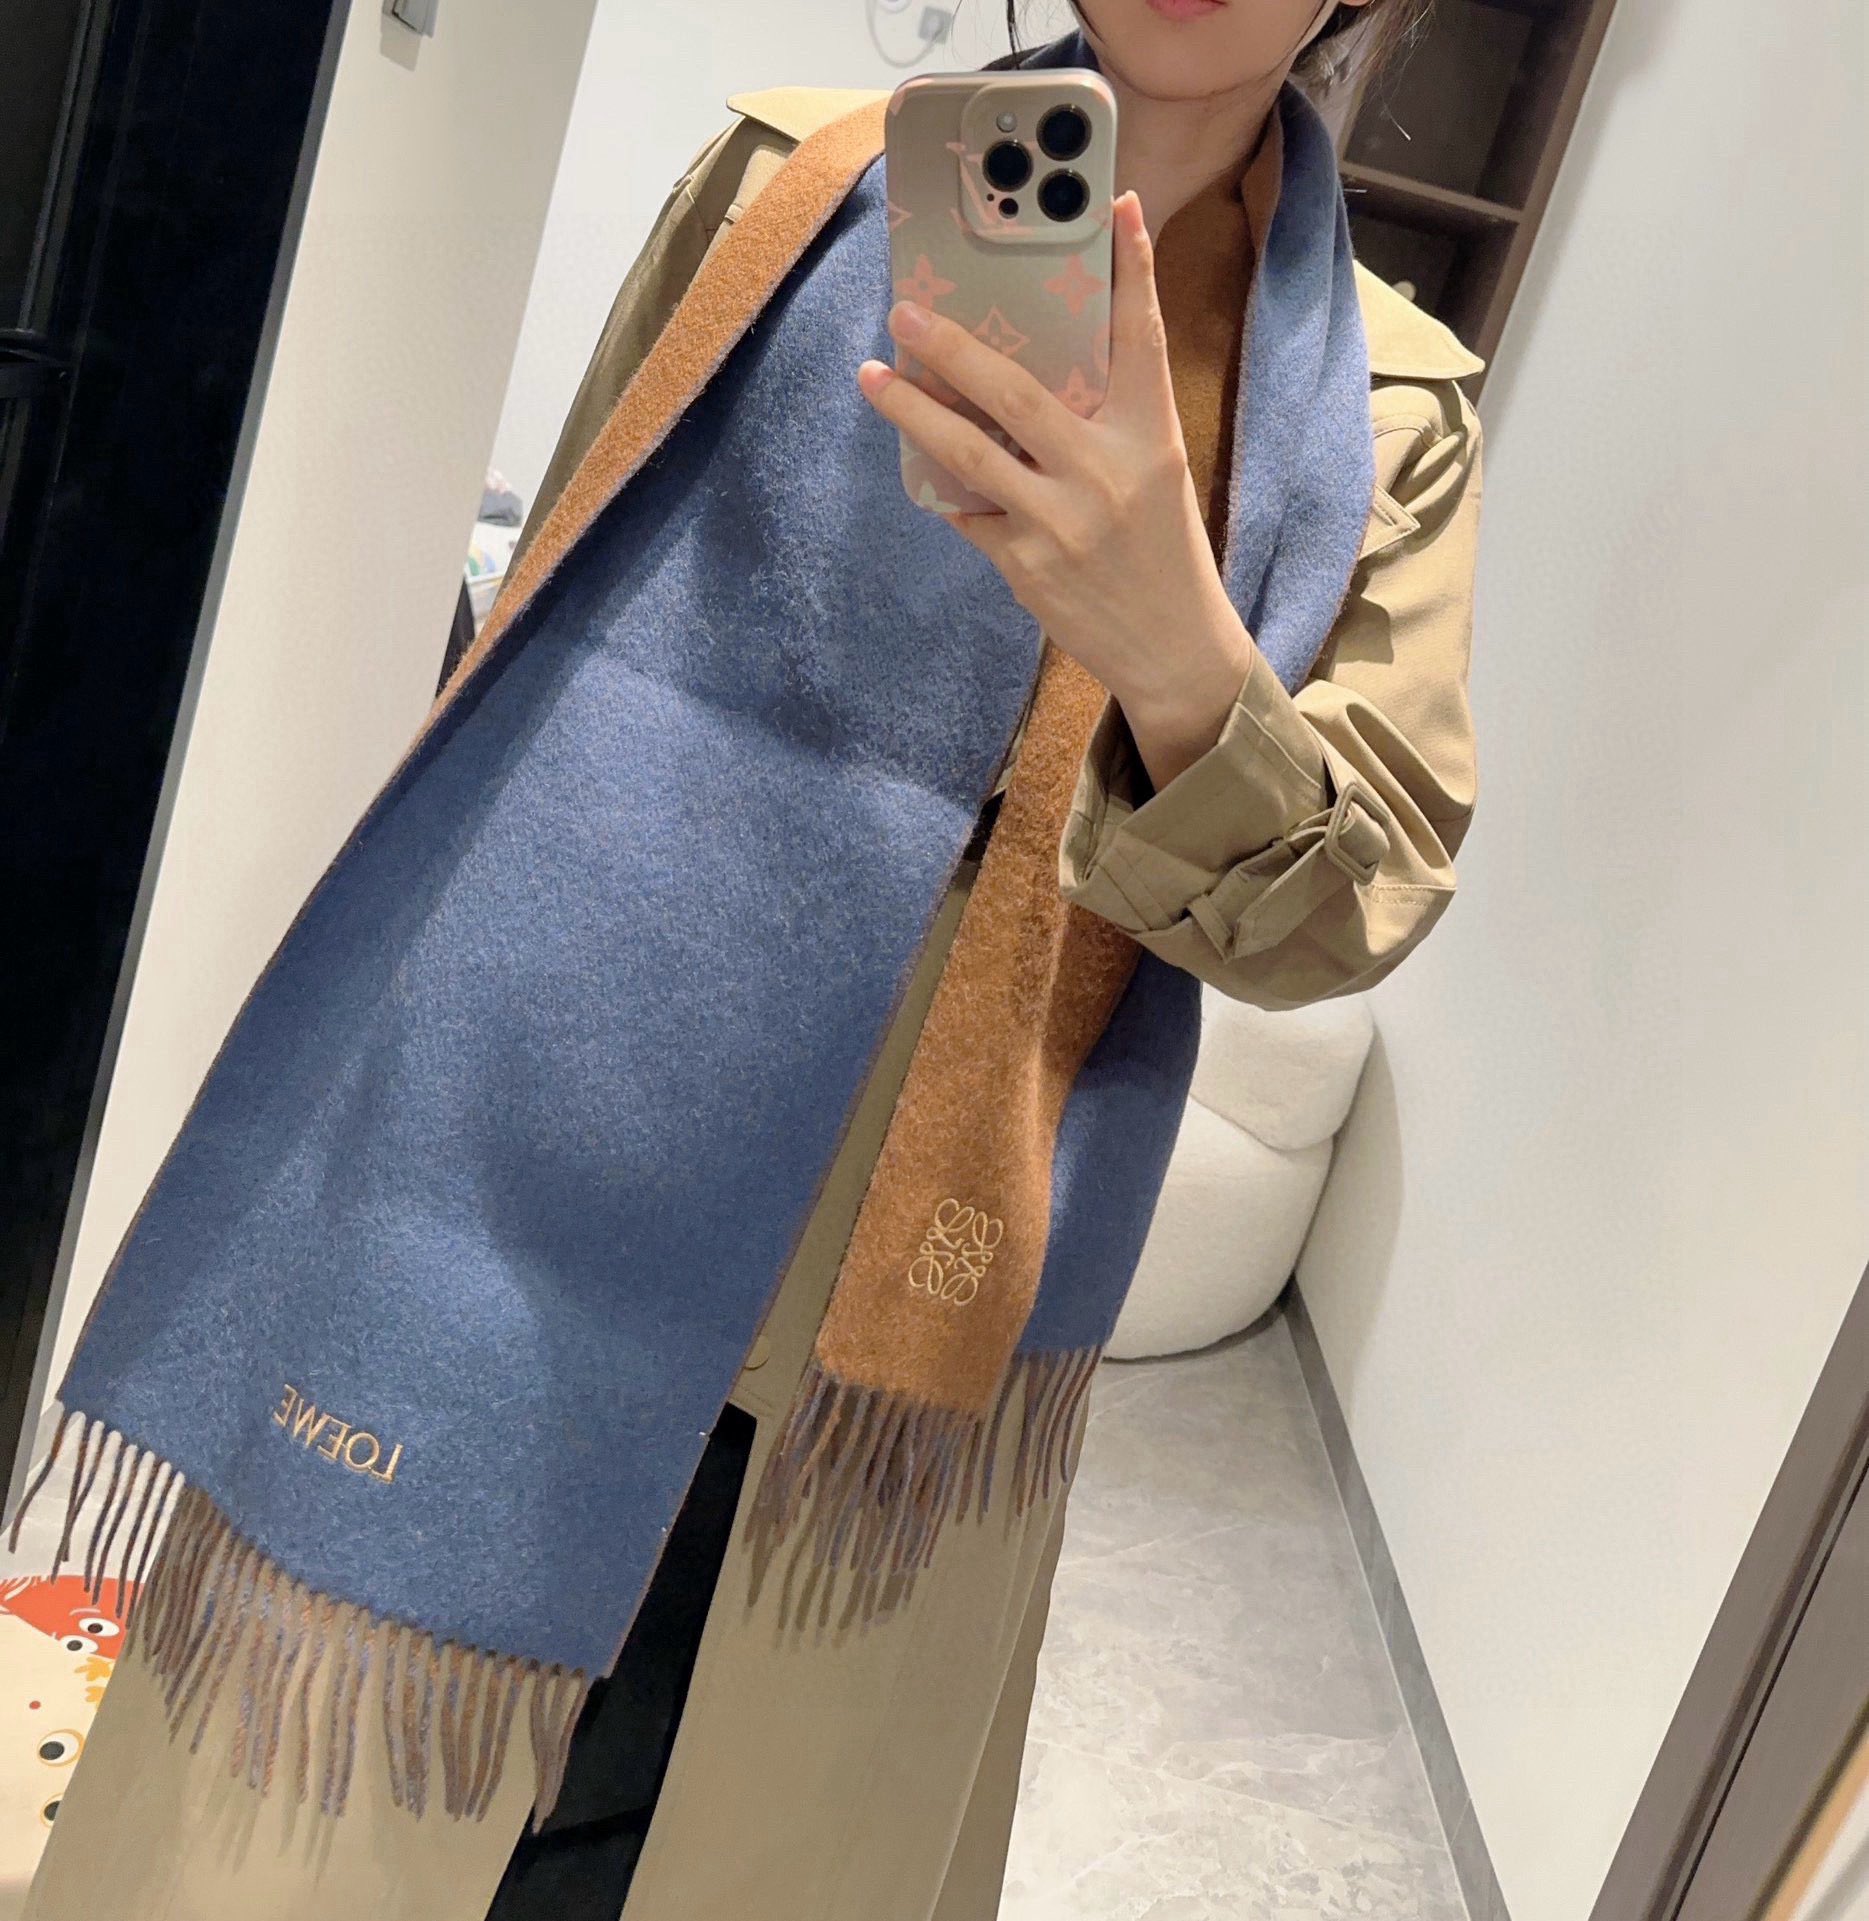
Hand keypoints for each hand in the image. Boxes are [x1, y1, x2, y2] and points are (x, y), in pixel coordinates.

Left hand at [857, 191, 1256, 791]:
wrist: (1174, 649)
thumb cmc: (1165, 554)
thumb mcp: (1159, 474)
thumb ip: (1113, 422)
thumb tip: (1045, 367)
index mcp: (1153, 439)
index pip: (1143, 338)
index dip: (1132, 269)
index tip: (1118, 204)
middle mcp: (1106, 473)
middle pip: (1016, 391)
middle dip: (953, 345)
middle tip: (906, 310)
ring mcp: (1060, 522)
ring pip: (968, 452)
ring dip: (912, 409)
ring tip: (874, 375)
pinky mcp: (1025, 564)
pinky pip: (967, 510)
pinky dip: (944, 485)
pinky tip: (920, 460)